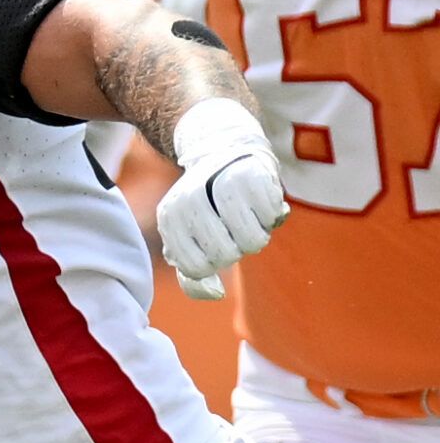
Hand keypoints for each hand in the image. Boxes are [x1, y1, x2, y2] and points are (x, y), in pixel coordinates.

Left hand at [156, 99, 287, 299]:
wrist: (225, 149)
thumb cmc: (209, 204)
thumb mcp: (190, 235)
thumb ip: (193, 273)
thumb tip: (214, 293)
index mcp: (170, 218)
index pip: (195, 268)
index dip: (213, 264)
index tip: (214, 242)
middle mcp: (189, 201)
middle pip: (226, 257)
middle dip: (237, 249)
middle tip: (233, 228)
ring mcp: (218, 187)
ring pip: (253, 242)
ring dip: (257, 234)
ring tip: (247, 215)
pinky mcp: (251, 175)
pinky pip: (272, 218)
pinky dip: (272, 215)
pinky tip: (259, 198)